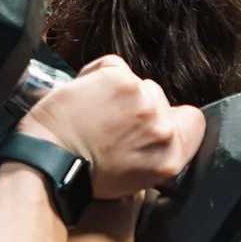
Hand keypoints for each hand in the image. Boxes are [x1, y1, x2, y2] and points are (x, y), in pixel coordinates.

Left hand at [16, 55, 204, 199]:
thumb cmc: (80, 175)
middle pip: (158, 97)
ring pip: (135, 81)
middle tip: (106, 125)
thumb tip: (152, 125)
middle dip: (134, 105)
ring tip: (90, 113)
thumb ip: (154, 148)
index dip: (169, 117)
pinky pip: (112, 65)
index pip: (193, 120)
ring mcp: (142, 102)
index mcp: (171, 156)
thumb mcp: (133, 176)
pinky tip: (80, 98)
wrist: (47, 165)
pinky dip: (94, 74)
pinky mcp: (118, 81)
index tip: (144, 123)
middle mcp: (163, 129)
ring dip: (113, 90)